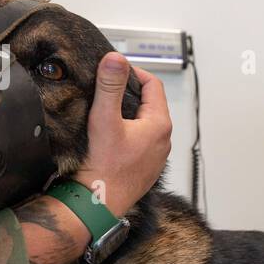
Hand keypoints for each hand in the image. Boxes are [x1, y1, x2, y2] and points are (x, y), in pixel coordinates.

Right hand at [74, 52, 171, 217]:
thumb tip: (116, 59)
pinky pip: (141, 142)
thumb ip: (110, 86)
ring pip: (146, 124)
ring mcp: (157, 156)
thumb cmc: (104, 166)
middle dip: (131, 93)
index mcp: (159, 125)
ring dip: (130, 114)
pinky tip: (111, 135)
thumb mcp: (105, 119)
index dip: (134, 73)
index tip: (115, 70)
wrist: (98, 203)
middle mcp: (164, 140)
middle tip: (108, 88)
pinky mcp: (147, 167)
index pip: (153, 85)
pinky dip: (129, 132)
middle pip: (151, 104)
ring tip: (107, 110)